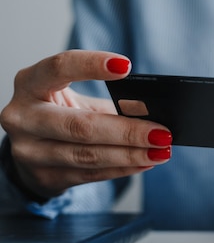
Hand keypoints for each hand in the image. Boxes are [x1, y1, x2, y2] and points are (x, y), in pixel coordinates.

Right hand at [0, 50, 171, 199]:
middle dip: (128, 131)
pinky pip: (91, 173)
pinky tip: (145, 163)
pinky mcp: (44, 177)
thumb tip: (153, 113)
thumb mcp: (76, 100)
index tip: (126, 66)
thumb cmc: (60, 114)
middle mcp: (23, 117)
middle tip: (162, 132)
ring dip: (131, 154)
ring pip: (88, 155)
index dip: (90, 65)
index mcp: (30, 84)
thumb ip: (108, 102)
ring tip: (161, 151)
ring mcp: (29, 151)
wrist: (31, 149)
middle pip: (81, 126)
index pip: (58, 68)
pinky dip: (123, 168)